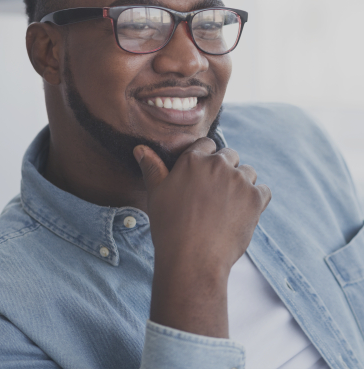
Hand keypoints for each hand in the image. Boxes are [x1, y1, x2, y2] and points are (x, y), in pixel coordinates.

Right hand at [133, 138, 270, 337]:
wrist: (192, 259)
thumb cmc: (169, 227)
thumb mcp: (156, 193)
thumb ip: (152, 167)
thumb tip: (140, 148)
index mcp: (193, 159)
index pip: (207, 144)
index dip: (206, 158)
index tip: (204, 176)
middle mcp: (217, 164)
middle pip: (230, 155)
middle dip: (225, 169)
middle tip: (215, 194)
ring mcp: (238, 180)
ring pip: (248, 172)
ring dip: (242, 184)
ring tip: (228, 206)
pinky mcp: (255, 198)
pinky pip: (263, 191)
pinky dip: (257, 200)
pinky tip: (242, 213)